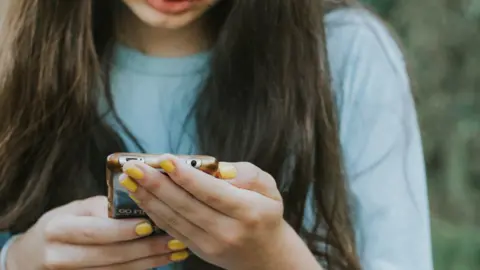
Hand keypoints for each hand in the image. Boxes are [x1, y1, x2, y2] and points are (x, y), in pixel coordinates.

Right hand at [7, 196, 188, 269]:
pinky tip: (160, 261)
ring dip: (150, 261)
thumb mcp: (77, 210)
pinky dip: (140, 269)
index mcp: (59, 228)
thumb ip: (104, 208)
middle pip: (109, 255)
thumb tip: (143, 204)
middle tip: (174, 240)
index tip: (149, 225)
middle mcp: (60, 255)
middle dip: (146, 248)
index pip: (95, 230)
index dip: (123, 230)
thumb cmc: (64, 224)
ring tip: (175, 250)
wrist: (34, 255)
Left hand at [120, 154, 288, 269]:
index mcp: (248, 212)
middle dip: (156, 184)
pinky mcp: (198, 251)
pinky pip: (172, 229)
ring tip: (129, 179)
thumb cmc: (266, 214)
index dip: (186, 176)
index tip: (164, 159)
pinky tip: (141, 197)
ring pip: (174, 219)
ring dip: (148, 198)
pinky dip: (154, 212)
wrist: (266, 256)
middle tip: (133, 167)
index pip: (212, 192)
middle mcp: (228, 231)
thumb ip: (247, 174)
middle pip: (186, 205)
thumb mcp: (269, 189)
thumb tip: (219, 169)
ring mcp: (211, 245)